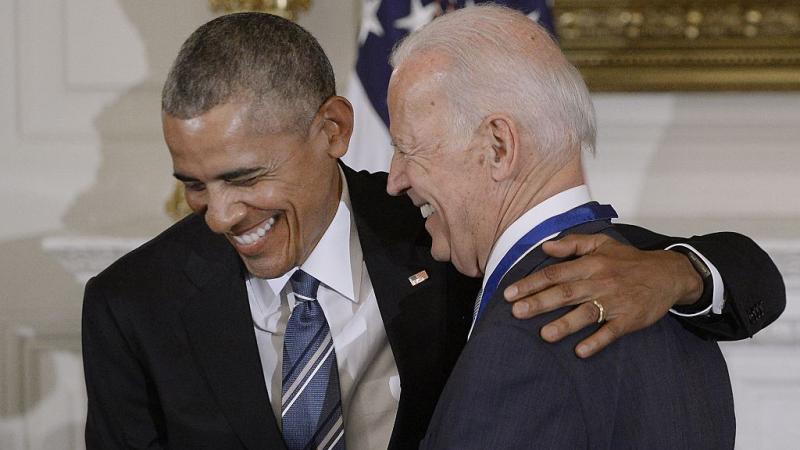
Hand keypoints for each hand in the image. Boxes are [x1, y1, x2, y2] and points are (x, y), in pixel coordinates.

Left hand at [503, 234, 702, 357]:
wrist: (668, 274)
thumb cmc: (629, 260)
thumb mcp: (602, 243)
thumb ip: (573, 244)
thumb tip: (546, 246)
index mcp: (590, 264)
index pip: (555, 274)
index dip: (531, 283)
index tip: (510, 293)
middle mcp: (599, 282)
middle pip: (565, 293)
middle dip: (539, 303)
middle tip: (516, 312)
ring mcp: (615, 302)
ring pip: (586, 314)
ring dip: (565, 324)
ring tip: (544, 334)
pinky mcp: (629, 319)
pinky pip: (611, 332)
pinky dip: (597, 341)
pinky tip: (581, 351)